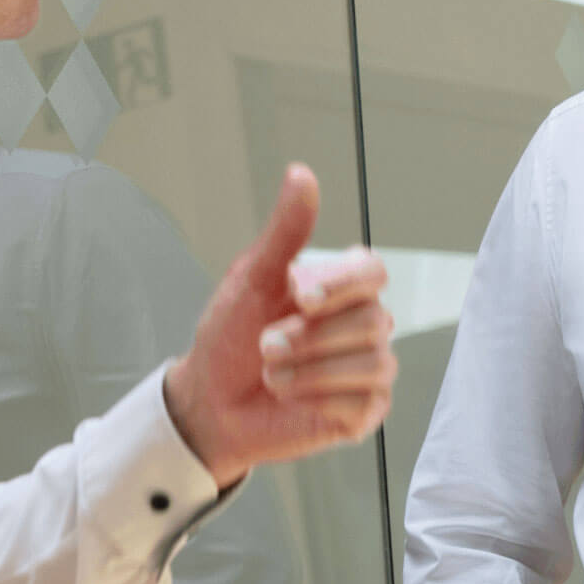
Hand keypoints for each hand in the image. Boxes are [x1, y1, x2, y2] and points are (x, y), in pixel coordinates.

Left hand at [164, 164, 395, 488]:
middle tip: (266, 346)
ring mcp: (368, 367)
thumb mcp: (251, 279)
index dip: (342, 285)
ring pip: (372, 362)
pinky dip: (320, 401)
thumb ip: (285, 231)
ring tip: (273, 375)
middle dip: (310, 338)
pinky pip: (365, 403)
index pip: (372, 271)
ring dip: (310, 372)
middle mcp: (363, 322)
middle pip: (373, 320)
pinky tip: (294, 399)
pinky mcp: (365, 410)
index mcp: (341, 286)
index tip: (298, 296)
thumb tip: (301, 174)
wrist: (210, 404)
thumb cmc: (231, 336)